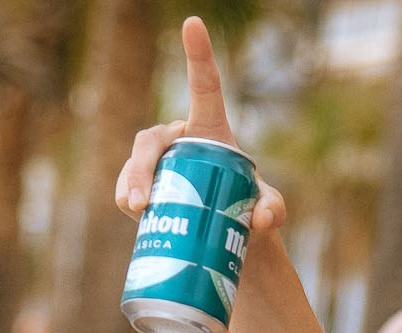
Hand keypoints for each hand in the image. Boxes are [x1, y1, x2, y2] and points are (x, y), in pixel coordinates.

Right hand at [115, 19, 288, 238]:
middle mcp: (179, 140)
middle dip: (144, 164)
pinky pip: (127, 187)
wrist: (225, 240)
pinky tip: (138, 214)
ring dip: (132, 182)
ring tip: (141, 209)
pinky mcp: (143, 186)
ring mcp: (158, 163)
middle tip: (145, 199)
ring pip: (135, 163)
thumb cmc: (249, 214)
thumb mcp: (269, 212)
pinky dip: (128, 198)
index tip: (193, 22)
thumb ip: (274, 211)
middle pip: (152, 138)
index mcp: (210, 131)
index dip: (199, 54)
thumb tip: (261, 217)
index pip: (204, 87)